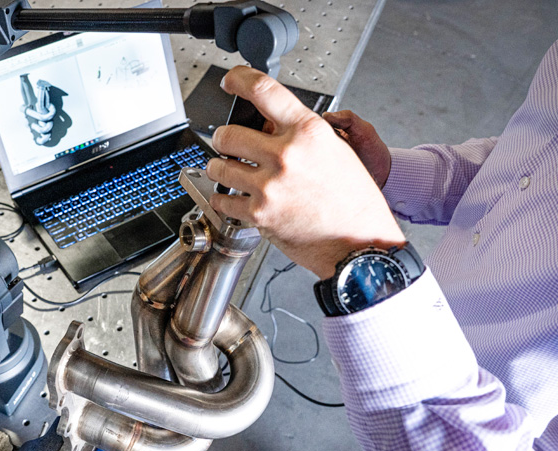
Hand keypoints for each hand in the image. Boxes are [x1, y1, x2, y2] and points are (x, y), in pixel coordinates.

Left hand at [206, 66, 404, 279]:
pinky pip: (222, 199)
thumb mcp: (335, 151)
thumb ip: (300, 135)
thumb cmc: (353, 201)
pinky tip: (233, 197)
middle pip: (228, 133)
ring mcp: (269, 186)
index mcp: (308, 132)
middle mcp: (286, 155)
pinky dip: (223, 199)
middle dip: (224, 138)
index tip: (230, 80)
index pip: (263, 91)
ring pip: (218, 166)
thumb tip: (268, 125)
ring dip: (220, 167)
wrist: (359, 243)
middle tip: (228, 143)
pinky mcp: (258, 214)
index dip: (239, 79)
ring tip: (230, 171)